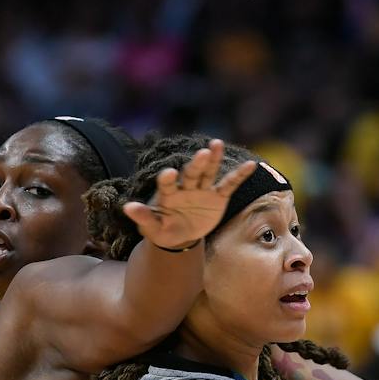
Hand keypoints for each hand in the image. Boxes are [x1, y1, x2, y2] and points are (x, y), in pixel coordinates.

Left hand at [124, 139, 258, 250]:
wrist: (180, 235)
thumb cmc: (162, 229)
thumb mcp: (152, 227)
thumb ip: (143, 217)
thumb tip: (127, 207)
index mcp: (168, 194)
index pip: (167, 184)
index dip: (168, 179)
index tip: (169, 173)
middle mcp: (185, 187)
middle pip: (191, 174)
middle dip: (196, 164)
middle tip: (201, 153)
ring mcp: (202, 190)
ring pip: (208, 172)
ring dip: (213, 159)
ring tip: (217, 144)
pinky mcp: (217, 196)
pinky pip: (229, 185)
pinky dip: (239, 175)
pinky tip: (250, 164)